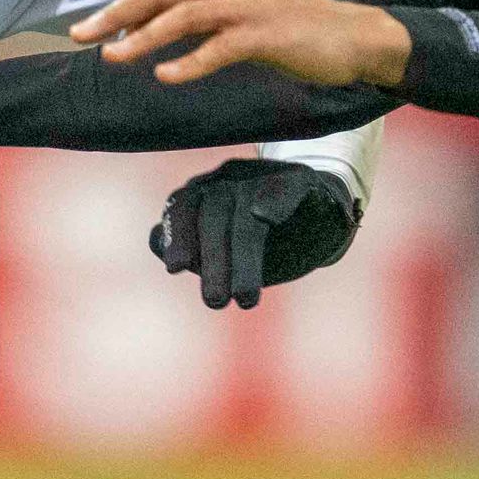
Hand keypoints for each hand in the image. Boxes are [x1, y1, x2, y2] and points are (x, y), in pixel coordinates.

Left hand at [73, 0, 407, 90]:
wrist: (356, 38)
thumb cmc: (298, 34)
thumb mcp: (245, 21)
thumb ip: (208, 23)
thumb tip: (165, 38)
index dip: (122, 2)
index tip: (90, 26)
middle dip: (116, 14)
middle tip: (80, 35)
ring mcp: (250, 9)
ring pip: (185, 16)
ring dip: (143, 37)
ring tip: (111, 58)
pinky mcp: (268, 35)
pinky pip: (221, 48)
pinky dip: (191, 61)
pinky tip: (165, 76)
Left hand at [149, 157, 363, 309]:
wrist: (318, 216)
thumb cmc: (261, 238)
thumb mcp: (223, 248)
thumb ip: (191, 248)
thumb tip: (160, 246)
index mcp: (204, 193)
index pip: (182, 210)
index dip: (178, 237)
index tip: (176, 269)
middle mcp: (229, 179)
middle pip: (213, 216)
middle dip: (213, 261)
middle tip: (214, 302)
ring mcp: (264, 176)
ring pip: (248, 214)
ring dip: (244, 258)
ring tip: (245, 298)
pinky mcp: (299, 180)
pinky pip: (284, 187)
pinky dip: (274, 200)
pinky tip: (267, 217)